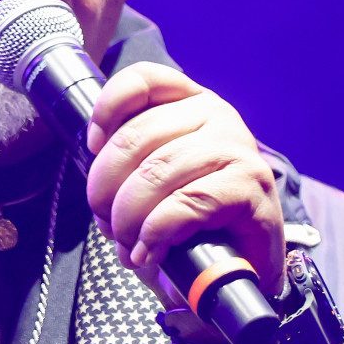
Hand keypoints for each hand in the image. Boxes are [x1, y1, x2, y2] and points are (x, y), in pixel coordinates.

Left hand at [84, 62, 284, 304]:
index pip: (143, 80)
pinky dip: (156, 233)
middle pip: (135, 137)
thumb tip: (95, 176)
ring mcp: (237, 147)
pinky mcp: (251, 184)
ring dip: (128, 219)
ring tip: (128, 246)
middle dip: (106, 190)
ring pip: (155, 173)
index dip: (107, 110)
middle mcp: (217, 115)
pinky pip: (185, 203)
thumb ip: (128, 163)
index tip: (93, 148)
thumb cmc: (194, 222)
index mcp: (190, 103)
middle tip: (108, 225)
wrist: (248, 264)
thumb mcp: (156, 181)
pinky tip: (150, 252)